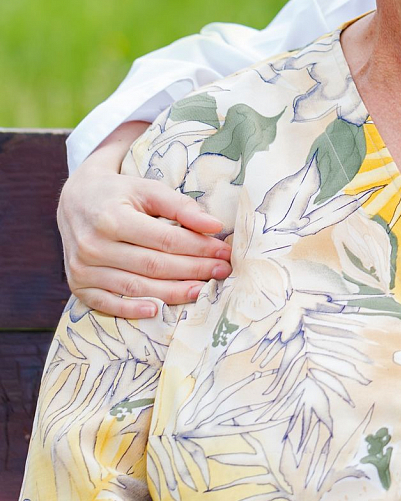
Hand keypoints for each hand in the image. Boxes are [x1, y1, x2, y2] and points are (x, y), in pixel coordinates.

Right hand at [58, 121, 232, 317]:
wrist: (76, 200)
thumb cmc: (120, 193)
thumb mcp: (148, 189)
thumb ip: (181, 206)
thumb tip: (215, 226)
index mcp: (112, 218)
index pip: (166, 240)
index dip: (199, 248)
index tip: (224, 252)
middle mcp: (94, 246)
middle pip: (154, 265)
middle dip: (193, 270)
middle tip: (222, 271)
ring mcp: (83, 269)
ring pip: (136, 286)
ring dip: (173, 292)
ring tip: (202, 290)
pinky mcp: (78, 284)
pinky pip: (107, 304)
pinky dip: (132, 310)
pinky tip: (157, 311)